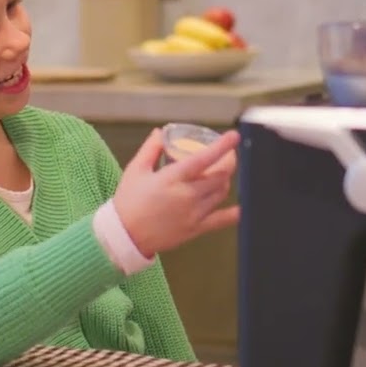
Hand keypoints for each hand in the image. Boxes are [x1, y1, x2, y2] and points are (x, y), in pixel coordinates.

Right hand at [113, 128, 240, 256]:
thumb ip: (151, 149)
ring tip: (220, 176)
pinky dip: (233, 214)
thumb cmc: (129, 201)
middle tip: (227, 156)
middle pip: (219, 175)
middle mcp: (186, 195)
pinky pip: (220, 220)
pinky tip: (240, 209)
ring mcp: (193, 213)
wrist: (125, 234)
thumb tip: (161, 132)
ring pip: (220, 193)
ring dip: (224, 181)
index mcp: (172, 178)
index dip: (222, 146)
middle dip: (227, 163)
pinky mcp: (195, 229)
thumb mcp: (136, 170)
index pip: (203, 158)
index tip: (234, 136)